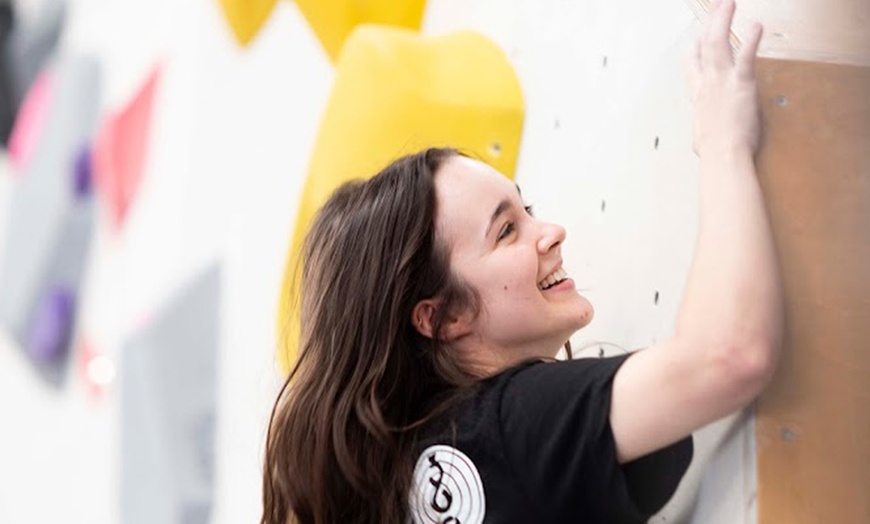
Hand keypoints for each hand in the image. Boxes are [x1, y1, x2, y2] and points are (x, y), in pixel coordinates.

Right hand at [690, 0, 762, 157]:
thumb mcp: (702, 138)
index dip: (695, 49)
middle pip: (703, 46)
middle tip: (715, 8)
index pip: (692, 66)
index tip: (698, 38)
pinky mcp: (740, 84)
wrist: (722, 156)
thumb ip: (705, 129)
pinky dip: (750, 39)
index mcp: (698, 96)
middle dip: (709, 24)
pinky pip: (745, 56)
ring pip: (718, 43)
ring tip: (728, 3)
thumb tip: (703, 137)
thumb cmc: (714, 152)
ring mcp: (721, 82)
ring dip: (722, 20)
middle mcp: (706, 84)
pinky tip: (755, 25)